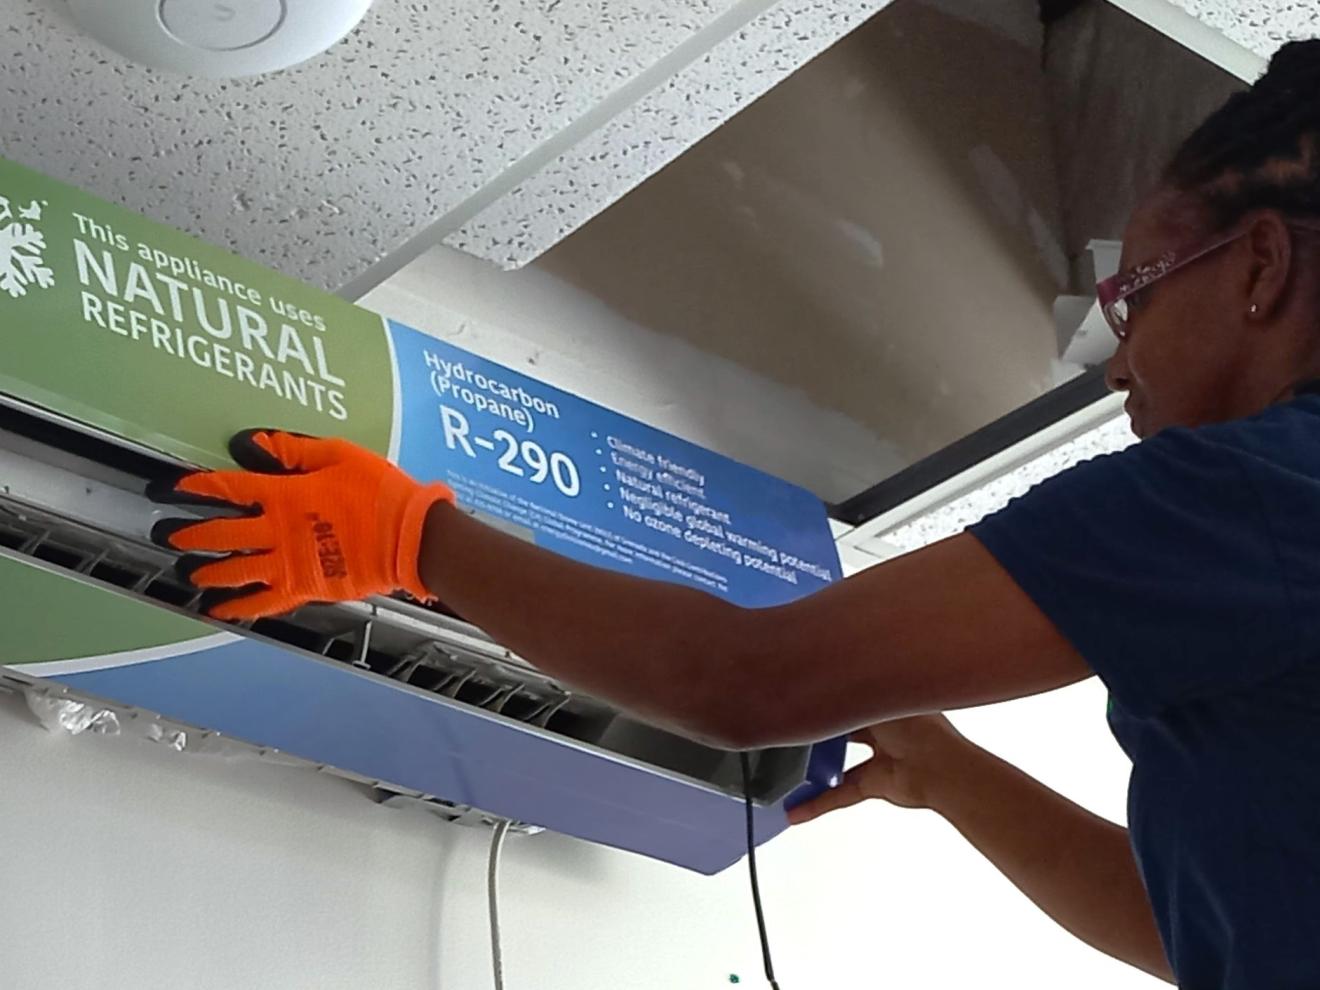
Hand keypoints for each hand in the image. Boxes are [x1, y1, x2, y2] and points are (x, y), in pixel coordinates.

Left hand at [148, 430, 454, 620]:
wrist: (410, 536)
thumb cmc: (381, 491)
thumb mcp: (340, 455)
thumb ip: (293, 450)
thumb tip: (250, 443)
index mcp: (284, 494)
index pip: (228, 489)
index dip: (196, 488)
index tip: (171, 489)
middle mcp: (277, 531)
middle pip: (220, 534)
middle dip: (189, 533)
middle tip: (166, 534)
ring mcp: (287, 563)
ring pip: (234, 571)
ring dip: (207, 571)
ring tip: (188, 572)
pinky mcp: (303, 587)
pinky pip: (261, 602)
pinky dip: (237, 608)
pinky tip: (217, 610)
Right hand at [787, 714, 968, 823]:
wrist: (942, 768)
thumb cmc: (919, 727)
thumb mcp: (873, 701)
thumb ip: (844, 698)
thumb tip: (820, 688)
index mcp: (886, 702)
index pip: (851, 698)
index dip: (829, 698)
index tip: (802, 698)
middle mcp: (883, 731)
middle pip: (842, 731)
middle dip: (819, 733)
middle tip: (790, 731)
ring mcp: (878, 759)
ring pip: (838, 765)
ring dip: (814, 770)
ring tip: (787, 769)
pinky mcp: (875, 785)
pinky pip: (841, 794)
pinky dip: (819, 803)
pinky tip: (797, 810)